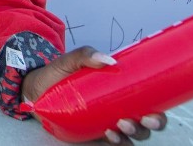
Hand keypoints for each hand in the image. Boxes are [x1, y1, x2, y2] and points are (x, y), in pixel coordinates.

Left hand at [21, 46, 165, 143]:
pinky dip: (118, 143)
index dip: (159, 112)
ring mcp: (108, 124)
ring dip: (133, 134)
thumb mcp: (70, 61)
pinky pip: (114, 144)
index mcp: (121, 91)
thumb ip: (86, 55)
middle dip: (149, 126)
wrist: (34, 90)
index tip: (154, 111)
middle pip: (146, 124)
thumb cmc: (57, 74)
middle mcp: (120, 109)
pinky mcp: (94, 135)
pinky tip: (110, 134)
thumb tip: (109, 61)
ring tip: (119, 124)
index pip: (149, 104)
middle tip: (139, 119)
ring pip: (133, 136)